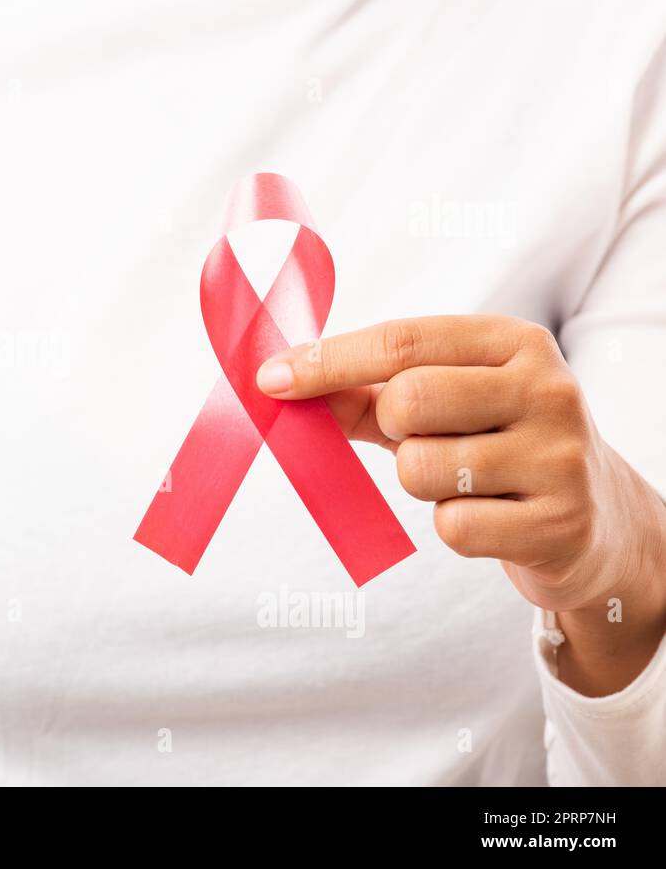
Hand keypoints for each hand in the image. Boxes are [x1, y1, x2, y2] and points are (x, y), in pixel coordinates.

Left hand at [256, 315, 665, 693]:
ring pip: (421, 470)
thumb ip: (366, 392)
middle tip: (420, 439)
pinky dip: (454, 527)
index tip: (270, 378)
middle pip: (407, 401)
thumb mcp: (446, 401)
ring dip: (422, 483)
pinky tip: (491, 516)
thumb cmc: (496, 444)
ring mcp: (559, 457)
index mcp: (515, 343)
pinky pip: (452, 528)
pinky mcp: (558, 524)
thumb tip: (281, 383)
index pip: (402, 340)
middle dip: (392, 429)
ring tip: (466, 480)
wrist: (597, 520)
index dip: (327, 360)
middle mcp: (547, 389)